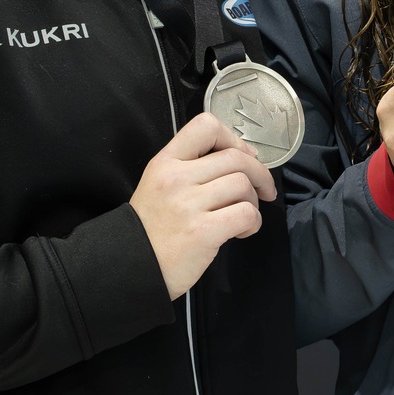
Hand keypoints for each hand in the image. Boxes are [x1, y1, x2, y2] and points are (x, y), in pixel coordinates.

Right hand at [130, 112, 278, 298]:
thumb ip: (192, 168)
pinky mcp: (203, 231)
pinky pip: (246, 214)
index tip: (244, 156)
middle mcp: (176, 178)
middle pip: (235, 158)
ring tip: (242, 216)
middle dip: (259, 173)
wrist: (130, 268)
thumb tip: (243, 157)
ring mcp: (189, 204)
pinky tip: (241, 232)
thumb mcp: (159, 185)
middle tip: (263, 190)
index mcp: (165, 162)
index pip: (205, 126)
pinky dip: (253, 222)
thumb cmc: (151, 229)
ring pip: (243, 185)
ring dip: (253, 201)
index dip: (233, 138)